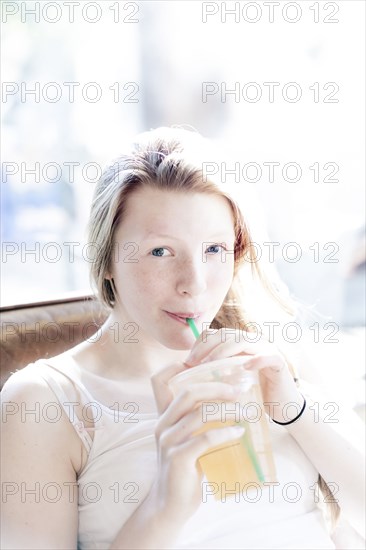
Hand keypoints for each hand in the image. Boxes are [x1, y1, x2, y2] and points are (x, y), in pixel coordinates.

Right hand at [149, 359, 245, 522]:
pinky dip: (225, 433)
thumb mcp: (188, 439)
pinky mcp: (177, 459)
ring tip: (246, 412)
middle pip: (187, 393)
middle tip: (238, 390)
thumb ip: (198, 420)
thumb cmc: (185, 469)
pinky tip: (239, 434)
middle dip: (216, 387)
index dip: (176, 367)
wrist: (170, 505)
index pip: (159, 381)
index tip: (202, 364)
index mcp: (164, 416)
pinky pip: (204, 439)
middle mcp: (163, 424)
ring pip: (198, 414)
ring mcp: (168, 441)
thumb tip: (231, 400)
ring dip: (227, 410)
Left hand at [184, 327, 303, 423]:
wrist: (283, 407)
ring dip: (224, 351)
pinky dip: (257, 359)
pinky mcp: (279, 363)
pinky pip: (268, 356)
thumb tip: (187, 371)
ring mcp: (266, 350)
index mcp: (239, 344)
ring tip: (211, 364)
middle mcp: (252, 342)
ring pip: (244, 340)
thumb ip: (214, 371)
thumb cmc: (253, 394)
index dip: (200, 343)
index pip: (216, 334)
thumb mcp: (230, 380)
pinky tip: (245, 368)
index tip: (187, 360)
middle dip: (206, 346)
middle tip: (192, 362)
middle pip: (226, 334)